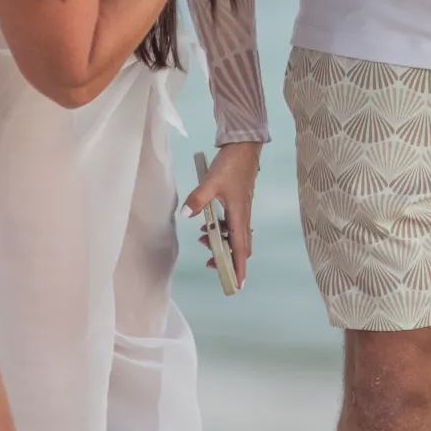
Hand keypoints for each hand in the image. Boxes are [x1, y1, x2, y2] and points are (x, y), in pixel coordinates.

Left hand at [182, 141, 259, 288]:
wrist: (243, 147)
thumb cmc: (231, 165)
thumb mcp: (211, 183)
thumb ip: (198, 199)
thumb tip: (186, 214)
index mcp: (239, 215)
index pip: (241, 249)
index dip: (239, 268)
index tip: (236, 284)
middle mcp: (243, 216)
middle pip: (239, 246)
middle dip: (227, 259)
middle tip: (212, 264)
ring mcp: (241, 209)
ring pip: (234, 235)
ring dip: (221, 242)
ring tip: (202, 241)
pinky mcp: (237, 203)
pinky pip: (231, 224)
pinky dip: (220, 229)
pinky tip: (205, 223)